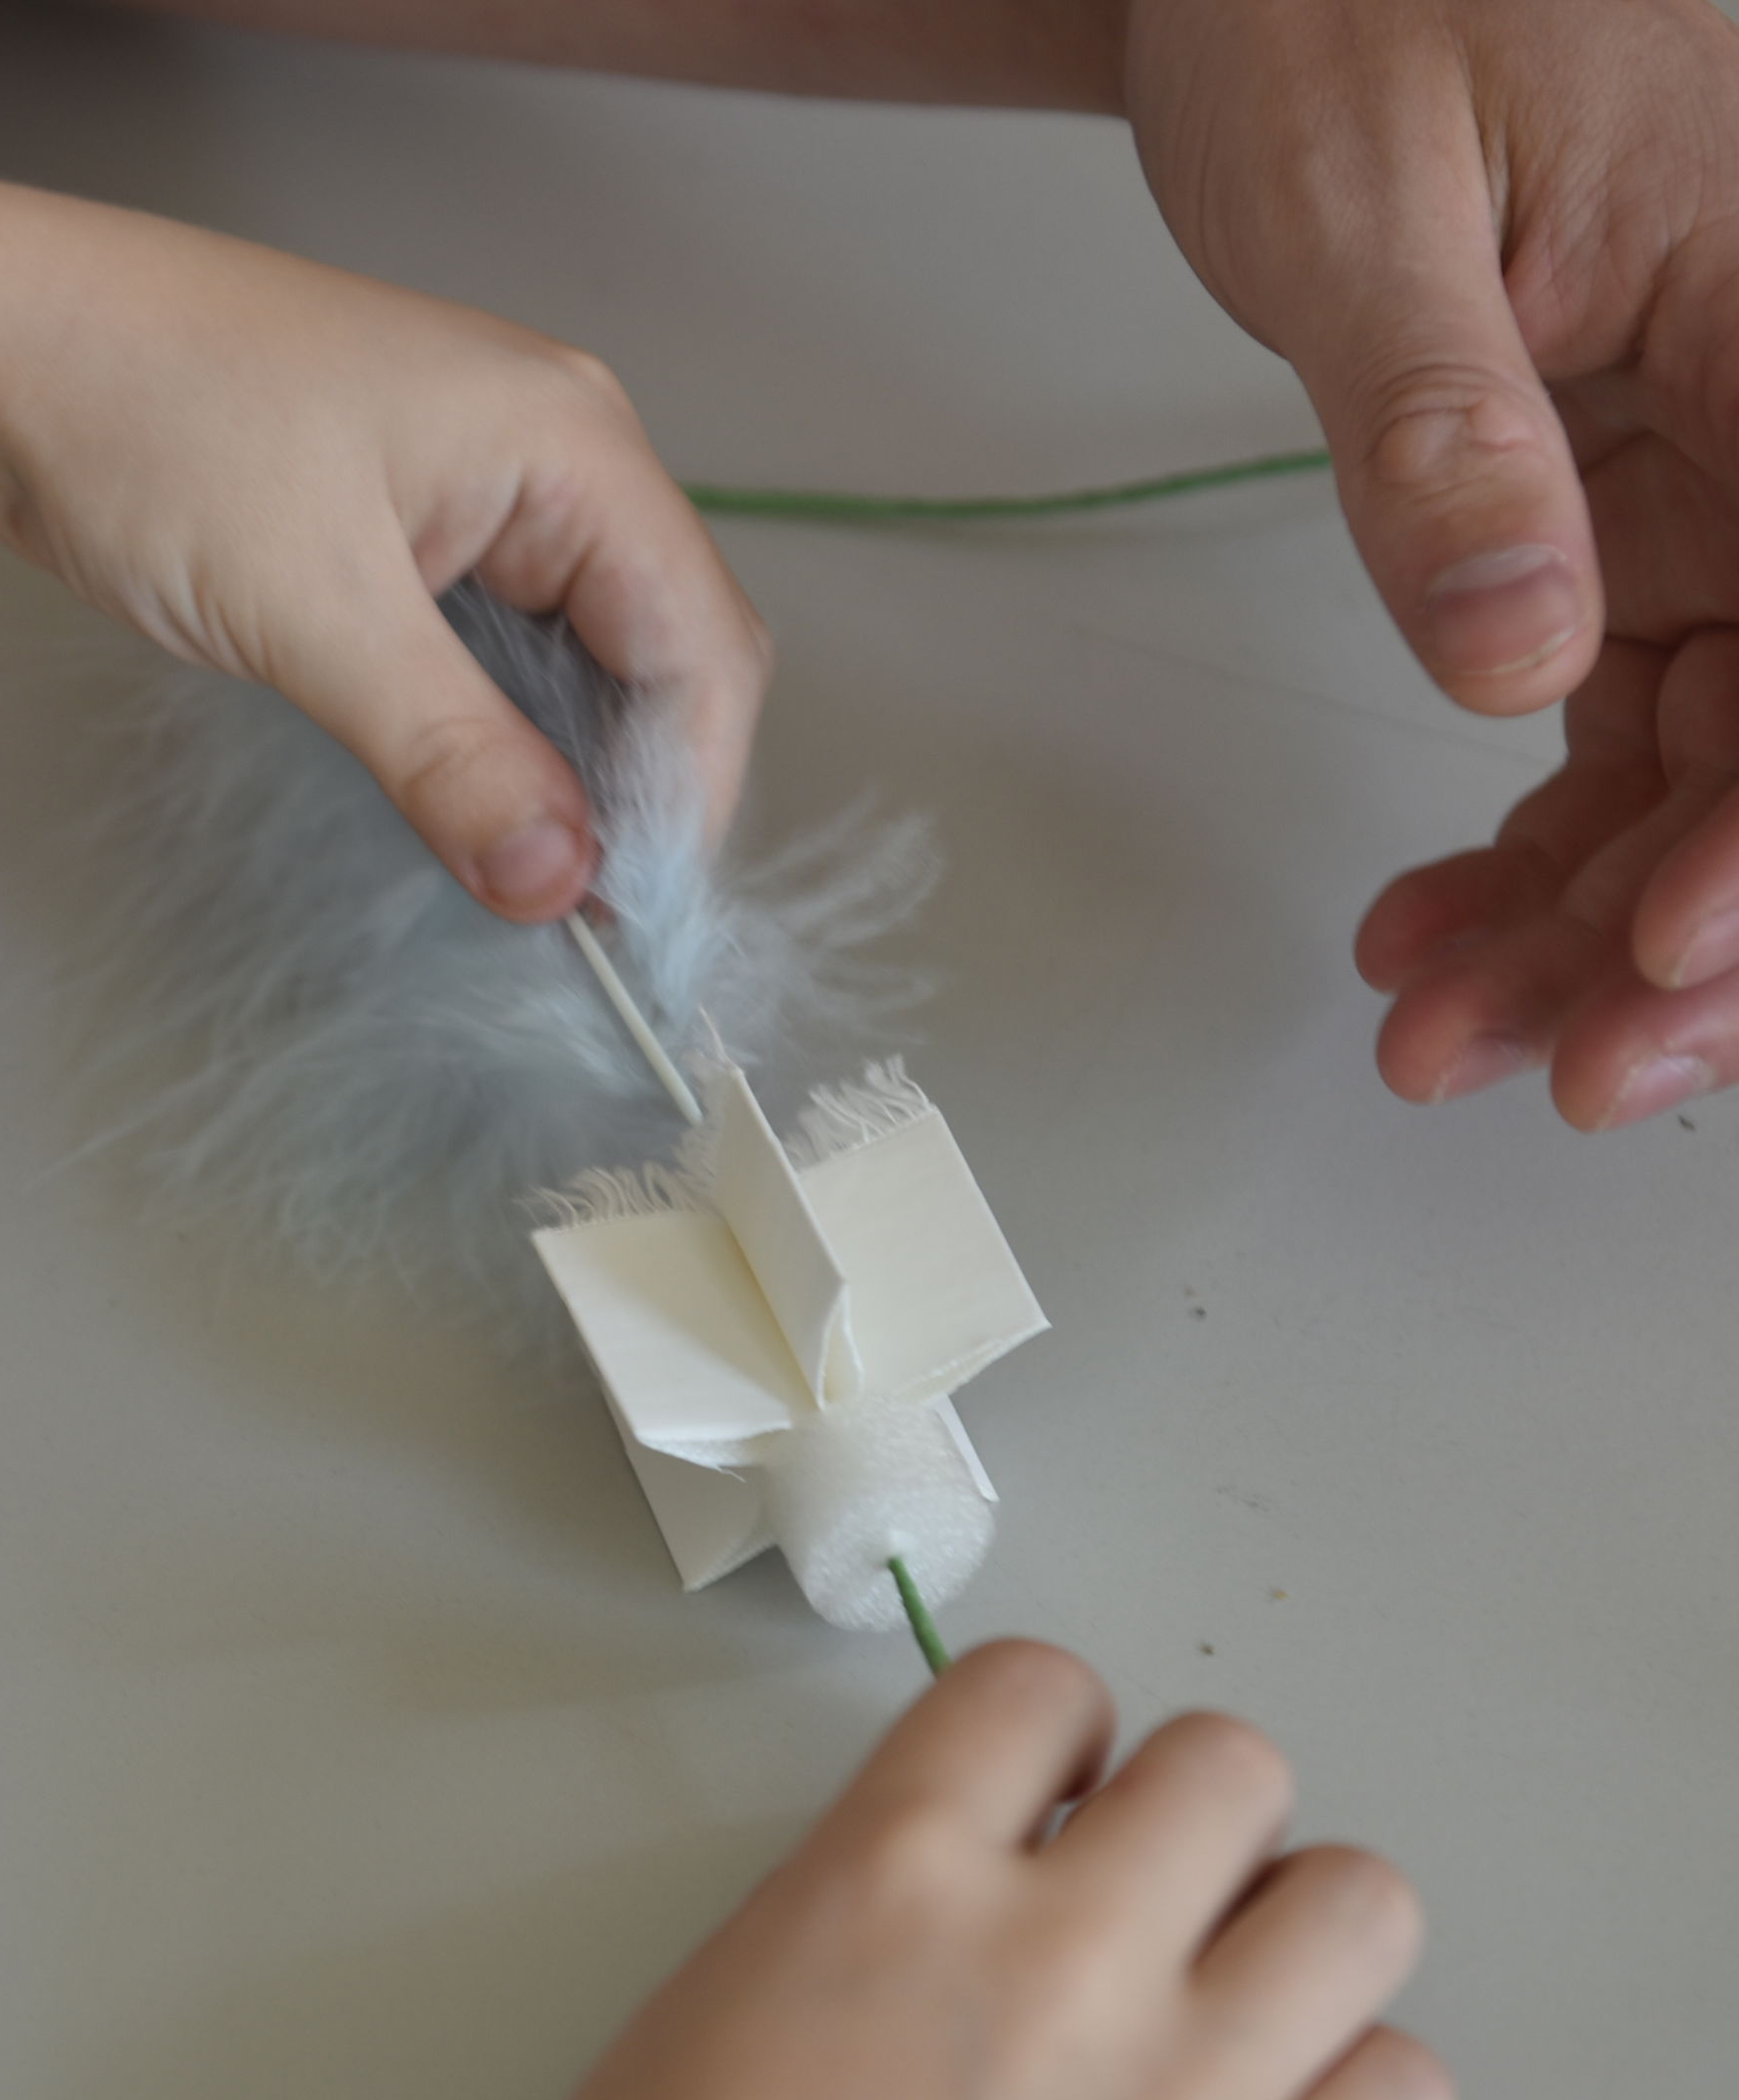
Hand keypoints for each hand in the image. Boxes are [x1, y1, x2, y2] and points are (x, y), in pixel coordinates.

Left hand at [0, 190, 766, 921]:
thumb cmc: (148, 421)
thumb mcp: (314, 612)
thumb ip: (451, 757)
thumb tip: (558, 883)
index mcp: (570, 441)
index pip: (698, 646)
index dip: (681, 797)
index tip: (630, 926)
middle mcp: (553, 457)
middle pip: (660, 658)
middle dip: (633, 792)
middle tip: (576, 924)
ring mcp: (483, 494)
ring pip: (582, 667)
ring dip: (564, 776)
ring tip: (524, 886)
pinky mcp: (414, 534)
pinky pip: (502, 659)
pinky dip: (498, 743)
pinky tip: (470, 814)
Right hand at [405, 1642, 1450, 2099]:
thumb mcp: (711, 2008)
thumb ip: (856, 1903)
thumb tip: (959, 1879)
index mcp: (887, 1880)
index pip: (1037, 1683)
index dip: (1045, 1729)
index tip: (1044, 1782)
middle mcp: (1051, 1959)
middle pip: (1231, 1762)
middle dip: (1181, 1810)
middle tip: (1137, 1883)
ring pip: (1359, 1899)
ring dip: (1292, 1924)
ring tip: (1224, 1989)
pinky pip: (1406, 2093)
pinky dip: (1350, 2087)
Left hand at [1118, 0, 1738, 1126]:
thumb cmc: (1329, 4)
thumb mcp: (1350, 201)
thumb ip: (1438, 429)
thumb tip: (1513, 652)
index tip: (1664, 947)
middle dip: (1682, 929)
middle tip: (1548, 1064)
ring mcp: (1719, 482)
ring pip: (1708, 759)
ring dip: (1586, 921)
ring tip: (1438, 1029)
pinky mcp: (1630, 522)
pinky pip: (1624, 722)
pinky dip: (1536, 842)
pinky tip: (1434, 926)